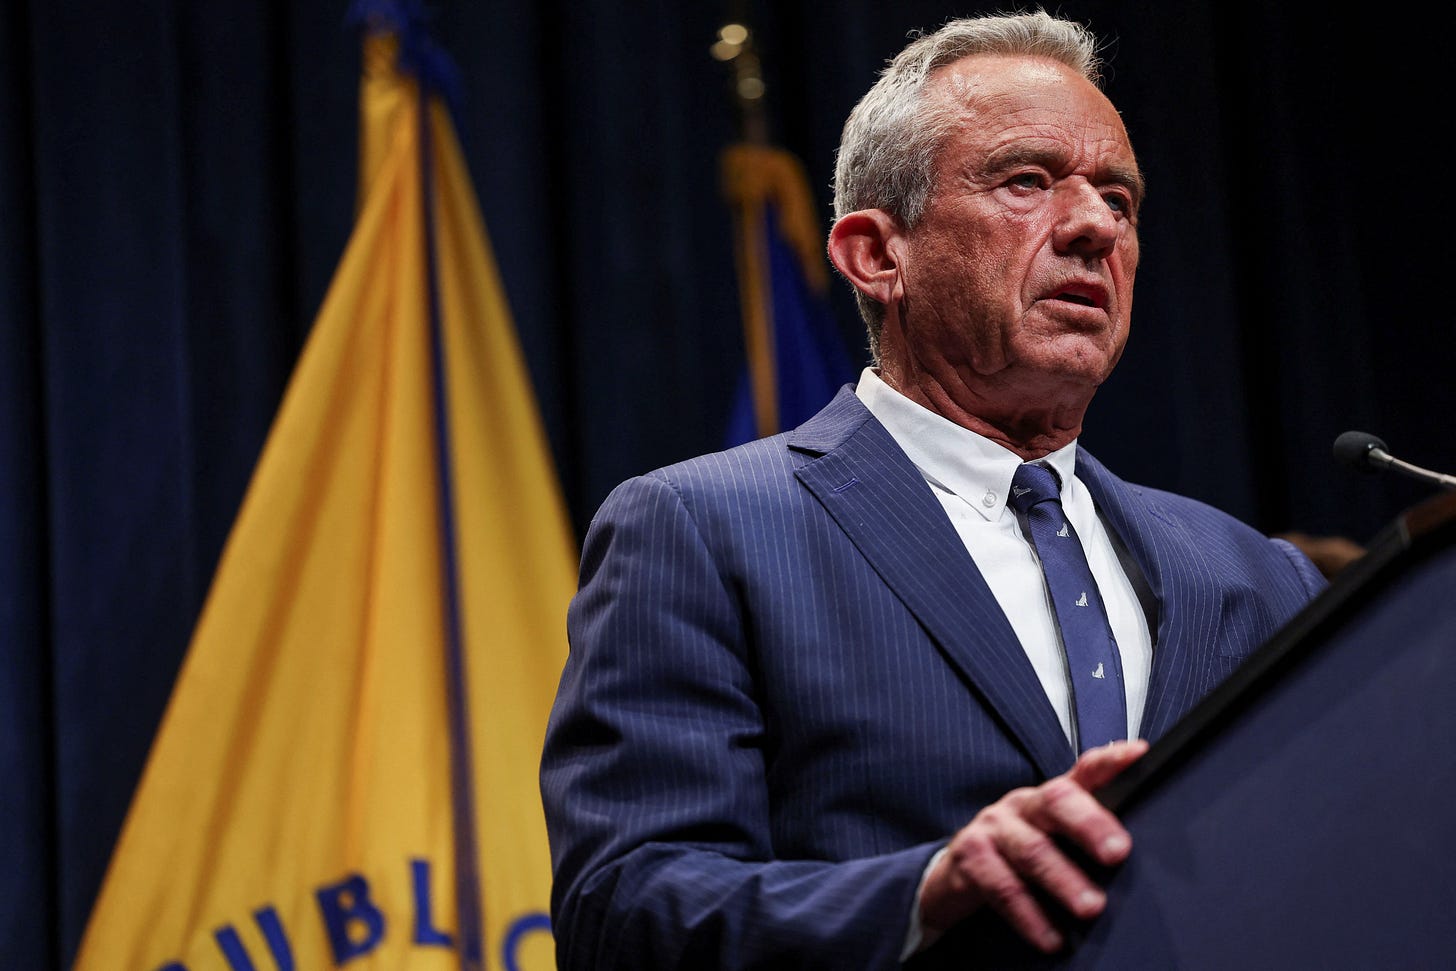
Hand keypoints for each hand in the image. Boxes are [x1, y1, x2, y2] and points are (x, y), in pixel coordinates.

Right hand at [919, 739, 1147, 952]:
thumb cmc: (1015, 859)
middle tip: (1118, 851)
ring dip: (1063, 879)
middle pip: (1056, 802)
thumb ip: (1088, 837)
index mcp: (1048, 800)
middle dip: (1089, 824)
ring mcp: (993, 830)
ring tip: (1091, 906)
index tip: (1138, 757)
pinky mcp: (970, 860)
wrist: (955, 876)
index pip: (1082, 772)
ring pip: (1032, 850)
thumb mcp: (1051, 842)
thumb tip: (1146, 854)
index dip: (1109, 762)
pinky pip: (1002, 887)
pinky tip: (1051, 937)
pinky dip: (1030, 916)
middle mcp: (1021, 806)